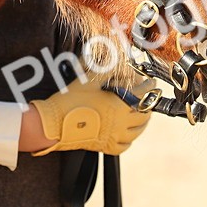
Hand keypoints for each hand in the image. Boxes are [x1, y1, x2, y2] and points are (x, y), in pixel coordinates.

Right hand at [27, 76, 154, 156]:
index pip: (142, 95)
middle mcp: (120, 124)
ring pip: (137, 132)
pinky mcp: (106, 147)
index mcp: (119, 105)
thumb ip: (106, 69)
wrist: (53, 123)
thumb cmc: (70, 100)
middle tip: (148, 98)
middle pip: (144, 115)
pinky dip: (129, 138)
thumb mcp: (89, 80)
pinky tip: (127, 132)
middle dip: (149, 105)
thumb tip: (117, 59)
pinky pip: (125, 145)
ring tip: (141, 115)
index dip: (149, 87)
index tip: (152, 83)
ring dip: (142, 122)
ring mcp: (114, 137)